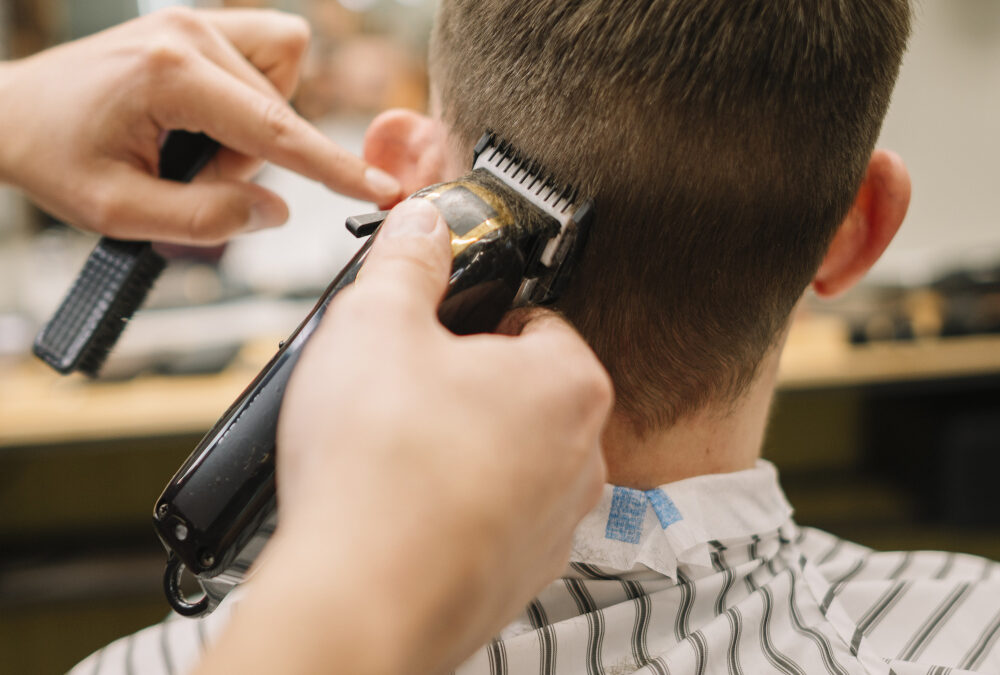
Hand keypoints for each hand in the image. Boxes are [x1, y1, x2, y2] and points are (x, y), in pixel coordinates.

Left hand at [0, 8, 401, 243]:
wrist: (14, 114)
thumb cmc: (56, 156)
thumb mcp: (122, 213)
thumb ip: (206, 218)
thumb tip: (276, 210)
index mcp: (169, 74)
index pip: (273, 130)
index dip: (333, 167)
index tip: (380, 189)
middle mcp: (190, 34)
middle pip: (278, 111)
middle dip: (248, 160)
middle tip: (190, 175)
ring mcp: (197, 22)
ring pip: (281, 82)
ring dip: (254, 126)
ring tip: (195, 145)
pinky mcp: (200, 24)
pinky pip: (271, 54)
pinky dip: (257, 94)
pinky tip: (213, 114)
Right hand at [196, 199, 611, 674]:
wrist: (361, 602)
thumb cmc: (379, 467)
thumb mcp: (376, 322)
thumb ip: (409, 259)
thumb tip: (424, 224)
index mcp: (569, 385)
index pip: (535, 318)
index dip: (474, 315)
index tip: (434, 328)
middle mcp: (582, 458)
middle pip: (523, 389)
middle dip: (465, 382)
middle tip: (402, 390)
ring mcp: (555, 525)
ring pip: (508, 456)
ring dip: (459, 445)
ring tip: (394, 453)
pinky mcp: (520, 576)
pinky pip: (490, 517)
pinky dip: (453, 506)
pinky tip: (401, 506)